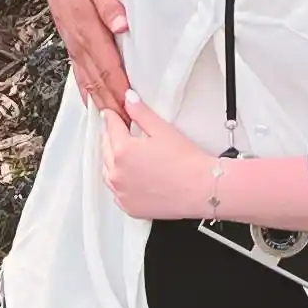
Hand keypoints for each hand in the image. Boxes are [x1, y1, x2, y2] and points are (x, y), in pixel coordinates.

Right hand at [41, 0, 131, 115]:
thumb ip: (110, 3)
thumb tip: (122, 25)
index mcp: (88, 30)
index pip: (108, 67)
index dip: (119, 90)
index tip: (131, 109)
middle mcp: (79, 42)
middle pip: (97, 80)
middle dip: (111, 104)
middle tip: (127, 127)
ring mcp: (73, 43)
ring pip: (87, 79)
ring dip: (100, 101)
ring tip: (113, 122)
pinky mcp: (71, 40)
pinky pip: (79, 71)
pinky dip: (86, 90)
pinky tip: (92, 102)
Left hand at [100, 99, 228, 220]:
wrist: (201, 190)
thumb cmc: (186, 162)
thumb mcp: (162, 130)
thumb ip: (141, 113)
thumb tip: (128, 100)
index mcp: (123, 150)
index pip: (110, 127)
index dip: (111, 117)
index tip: (111, 113)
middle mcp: (117, 173)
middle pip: (106, 148)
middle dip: (112, 137)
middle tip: (121, 131)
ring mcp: (121, 192)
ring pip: (108, 171)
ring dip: (113, 160)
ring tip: (127, 154)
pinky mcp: (129, 207)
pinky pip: (116, 191)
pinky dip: (120, 182)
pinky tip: (132, 176)